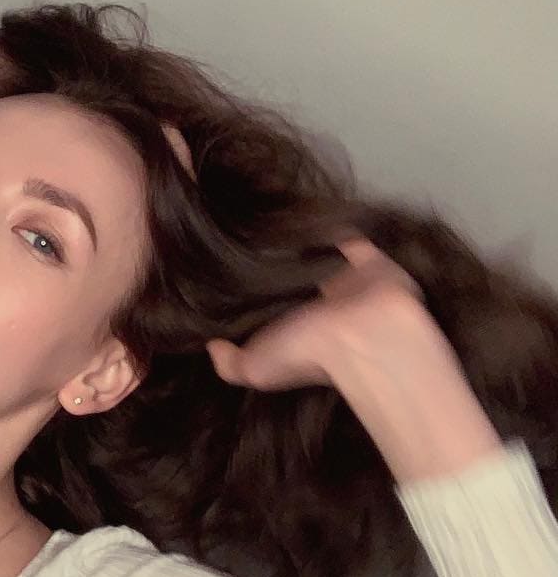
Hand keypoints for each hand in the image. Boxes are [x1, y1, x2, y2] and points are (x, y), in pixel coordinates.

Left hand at [206, 232, 425, 391]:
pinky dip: (330, 221)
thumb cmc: (307, 353)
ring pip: (316, 254)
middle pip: (293, 277)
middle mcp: (318, 303)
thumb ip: (229, 364)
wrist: (364, 335)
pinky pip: (345, 232)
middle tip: (243, 234)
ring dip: (299, 239)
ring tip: (267, 214)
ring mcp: (342, 279)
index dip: (250, 289)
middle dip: (274, 260)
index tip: (223, 268)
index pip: (271, 304)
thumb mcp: (255, 370)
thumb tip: (211, 346)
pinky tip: (302, 206)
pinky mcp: (365, 255)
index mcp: (295, 326)